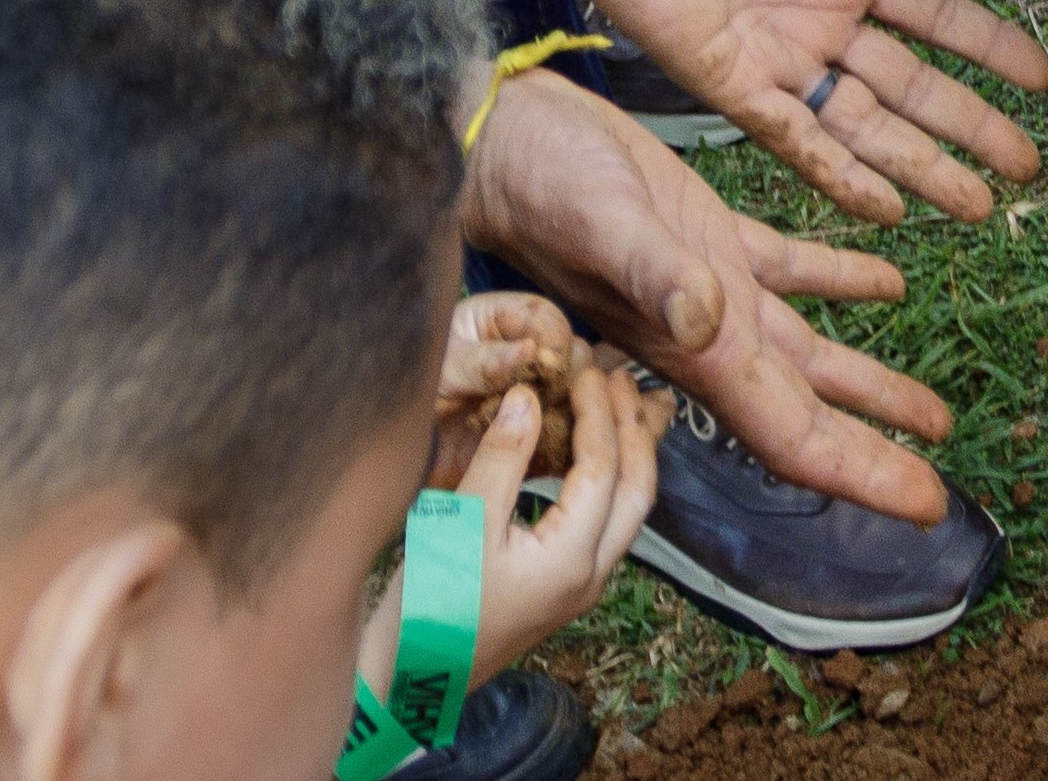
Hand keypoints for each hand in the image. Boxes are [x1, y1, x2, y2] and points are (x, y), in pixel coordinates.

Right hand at [430, 359, 666, 679]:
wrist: (409, 678)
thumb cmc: (427, 606)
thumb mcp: (459, 523)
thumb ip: (501, 458)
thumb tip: (529, 396)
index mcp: (571, 560)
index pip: (605, 469)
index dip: (600, 412)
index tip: (588, 369)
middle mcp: (591, 577)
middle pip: (638, 491)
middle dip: (634, 430)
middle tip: (619, 378)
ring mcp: (580, 587)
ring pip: (628, 510)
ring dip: (627, 454)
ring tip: (617, 405)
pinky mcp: (563, 588)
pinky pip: (605, 523)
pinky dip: (607, 479)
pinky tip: (583, 453)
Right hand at [458, 69, 960, 521]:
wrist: (495, 140)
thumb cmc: (538, 184)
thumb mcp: (604, 221)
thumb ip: (654, 272)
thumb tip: (707, 320)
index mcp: (696, 348)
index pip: (792, 435)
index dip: (861, 475)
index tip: (927, 506)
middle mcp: (711, 333)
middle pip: (809, 413)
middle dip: (876, 451)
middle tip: (941, 491)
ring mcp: (711, 288)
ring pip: (807, 354)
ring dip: (869, 384)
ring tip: (932, 416)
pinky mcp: (707, 235)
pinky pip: (789, 271)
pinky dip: (842, 279)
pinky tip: (890, 281)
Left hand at [544, 0, 1047, 222]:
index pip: (936, 18)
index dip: (989, 49)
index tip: (1041, 79)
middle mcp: (817, 21)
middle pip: (914, 90)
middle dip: (972, 129)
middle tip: (1027, 169)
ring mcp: (776, 57)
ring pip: (866, 126)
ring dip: (923, 167)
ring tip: (976, 206)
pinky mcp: (728, 82)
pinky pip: (796, 139)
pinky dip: (842, 175)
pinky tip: (889, 209)